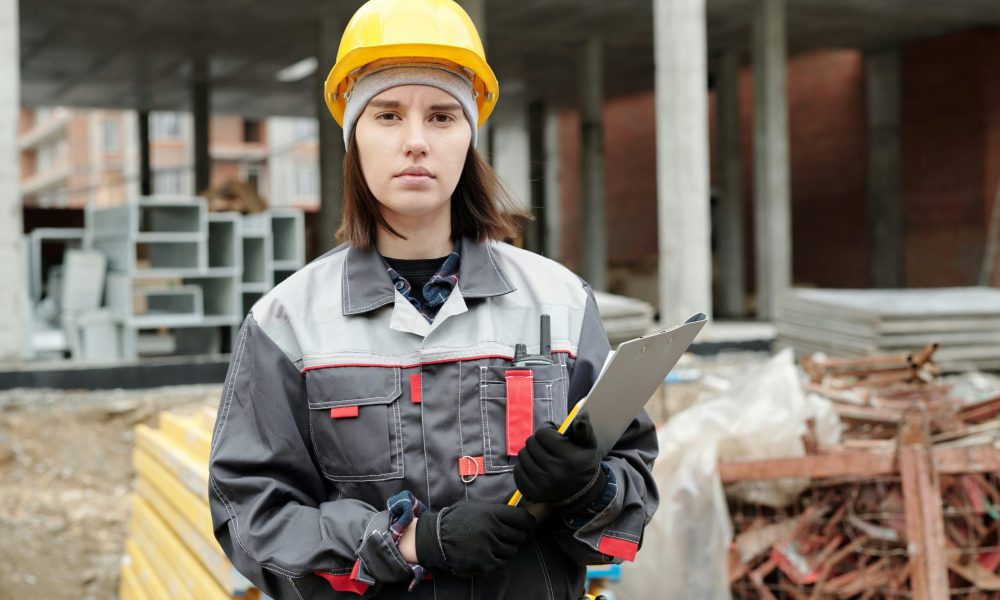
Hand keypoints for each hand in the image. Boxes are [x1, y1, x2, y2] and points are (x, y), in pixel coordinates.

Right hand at [415, 501, 534, 576]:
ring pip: (512, 550)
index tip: (528, 524)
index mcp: (492, 513)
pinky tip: (489, 554)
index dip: (528, 522)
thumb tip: (514, 513)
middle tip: (508, 535)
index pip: (522, 518)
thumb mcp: (475, 507)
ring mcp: (490, 548)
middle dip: (517, 535)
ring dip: (506, 548)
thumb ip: (495, 510)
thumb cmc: (455, 520)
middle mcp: (493, 530)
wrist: (436, 539)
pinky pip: (502, 563)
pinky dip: (498, 560)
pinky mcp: (486, 564)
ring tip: (495, 545)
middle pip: (519, 535)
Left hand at [513, 412, 605, 512]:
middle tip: (547, 446)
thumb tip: (580, 414)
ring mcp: (541, 484)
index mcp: (568, 459)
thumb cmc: (582, 463)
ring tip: (542, 456)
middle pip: (530, 443)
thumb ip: (584, 428)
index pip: (542, 433)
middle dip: (539, 441)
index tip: (554, 434)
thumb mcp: (589, 444)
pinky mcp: (531, 492)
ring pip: (522, 455)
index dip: (548, 430)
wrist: (581, 492)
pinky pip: (517, 471)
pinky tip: (536, 467)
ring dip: (531, 453)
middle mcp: (554, 472)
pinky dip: (524, 467)